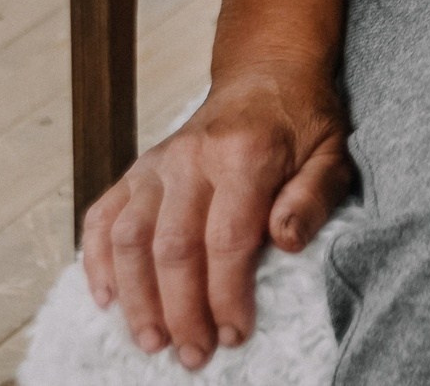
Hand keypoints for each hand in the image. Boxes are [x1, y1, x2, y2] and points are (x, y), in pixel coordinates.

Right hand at [79, 66, 351, 369]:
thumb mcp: (332, 153)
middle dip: (181, 310)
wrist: (266, 74)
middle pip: (173, 247)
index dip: (227, 295)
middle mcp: (191, 158)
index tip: (234, 334)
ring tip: (153, 341)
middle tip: (193, 355)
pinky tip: (108, 300)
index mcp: (245, 154)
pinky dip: (96, 262)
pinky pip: (101, 218)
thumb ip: (314, 197)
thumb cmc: (303, 122)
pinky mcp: (136, 171)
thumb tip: (286, 242)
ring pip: (129, 240)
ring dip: (137, 298)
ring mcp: (156, 164)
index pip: (228, 240)